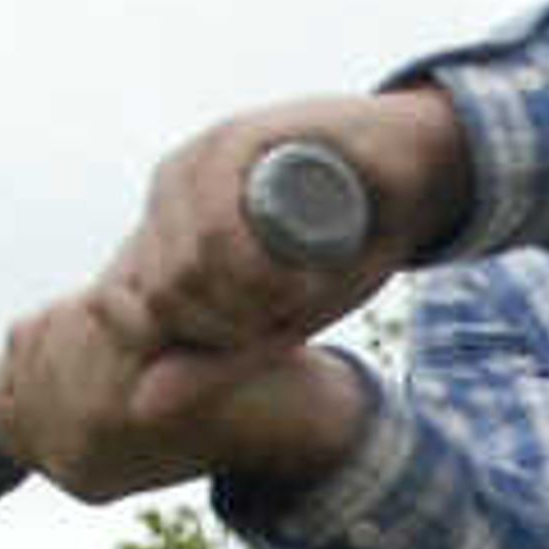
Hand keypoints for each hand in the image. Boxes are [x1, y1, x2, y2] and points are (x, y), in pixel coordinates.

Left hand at [0, 84, 466, 502]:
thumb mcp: (272, 325)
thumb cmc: (341, 249)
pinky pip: (217, 231)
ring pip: (189, 267)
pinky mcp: (233, 140)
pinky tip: (299, 278)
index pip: (139, 312)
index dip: (202, 345)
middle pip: (166, 295)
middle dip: (233, 326)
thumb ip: (210, 365)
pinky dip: (260, 271)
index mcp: (164, 232)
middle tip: (288, 311)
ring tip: (301, 290)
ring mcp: (195, 164)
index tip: (262, 335)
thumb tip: (138, 408)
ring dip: (253, 301)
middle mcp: (168, 195)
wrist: (410, 170)